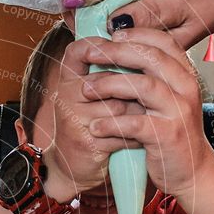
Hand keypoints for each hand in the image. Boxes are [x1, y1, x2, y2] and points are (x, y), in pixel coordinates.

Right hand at [41, 36, 143, 199]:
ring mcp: (74, 120)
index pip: (78, 51)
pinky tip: (139, 137)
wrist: (72, 168)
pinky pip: (123, 131)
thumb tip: (146, 46)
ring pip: (121, 106)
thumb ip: (109, 72)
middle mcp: (66, 97)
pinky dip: (137, 135)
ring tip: (144, 119)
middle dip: (135, 91)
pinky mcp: (87, 143)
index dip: (99, 46)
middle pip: (112, 80)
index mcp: (67, 81)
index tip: (119, 49)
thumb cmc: (90, 127)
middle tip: (146, 99)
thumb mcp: (92, 96)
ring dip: (140, 113)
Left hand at [80, 28, 213, 196]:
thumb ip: (151, 79)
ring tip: (85, 90)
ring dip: (109, 85)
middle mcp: (186, 88)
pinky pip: (135, 123)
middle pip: (151, 58)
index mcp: (185, 75)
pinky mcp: (167, 136)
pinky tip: (94, 126)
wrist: (191, 172)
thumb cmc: (171, 135)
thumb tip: (119, 54)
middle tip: (89, 54)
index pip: (163, 42)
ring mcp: (178, 111)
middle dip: (115, 53)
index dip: (135, 34)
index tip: (110, 35)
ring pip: (143, 86)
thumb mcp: (166, 101)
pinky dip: (111, 123)